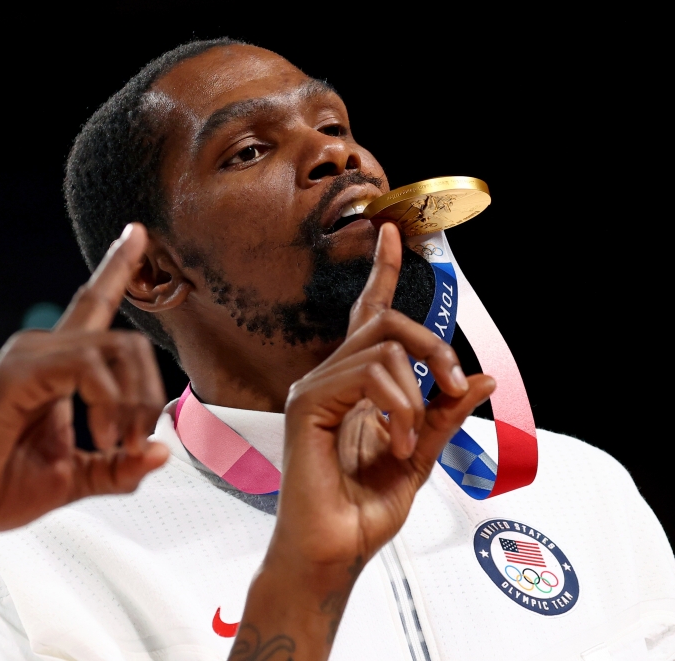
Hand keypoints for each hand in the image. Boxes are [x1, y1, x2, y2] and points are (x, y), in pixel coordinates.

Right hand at [0, 223, 169, 548]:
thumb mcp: (71, 480)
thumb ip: (116, 468)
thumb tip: (159, 454)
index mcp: (57, 368)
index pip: (94, 304)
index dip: (118, 267)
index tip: (138, 233)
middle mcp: (43, 351)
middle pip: (128, 341)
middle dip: (149, 394)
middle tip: (136, 441)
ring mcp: (30, 357)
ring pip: (117, 348)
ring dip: (132, 402)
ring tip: (116, 444)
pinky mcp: (18, 373)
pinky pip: (86, 365)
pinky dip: (108, 401)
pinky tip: (99, 436)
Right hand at [231, 223, 493, 659]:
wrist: (333, 551)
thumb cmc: (362, 512)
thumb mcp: (419, 456)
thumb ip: (443, 415)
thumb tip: (479, 378)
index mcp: (353, 387)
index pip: (367, 317)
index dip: (381, 273)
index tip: (391, 234)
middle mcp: (328, 379)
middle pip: (383, 320)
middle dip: (430, 344)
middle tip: (451, 386)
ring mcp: (313, 389)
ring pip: (381, 347)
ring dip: (414, 394)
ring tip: (410, 440)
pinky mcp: (305, 404)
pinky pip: (366, 375)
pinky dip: (395, 408)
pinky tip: (392, 441)